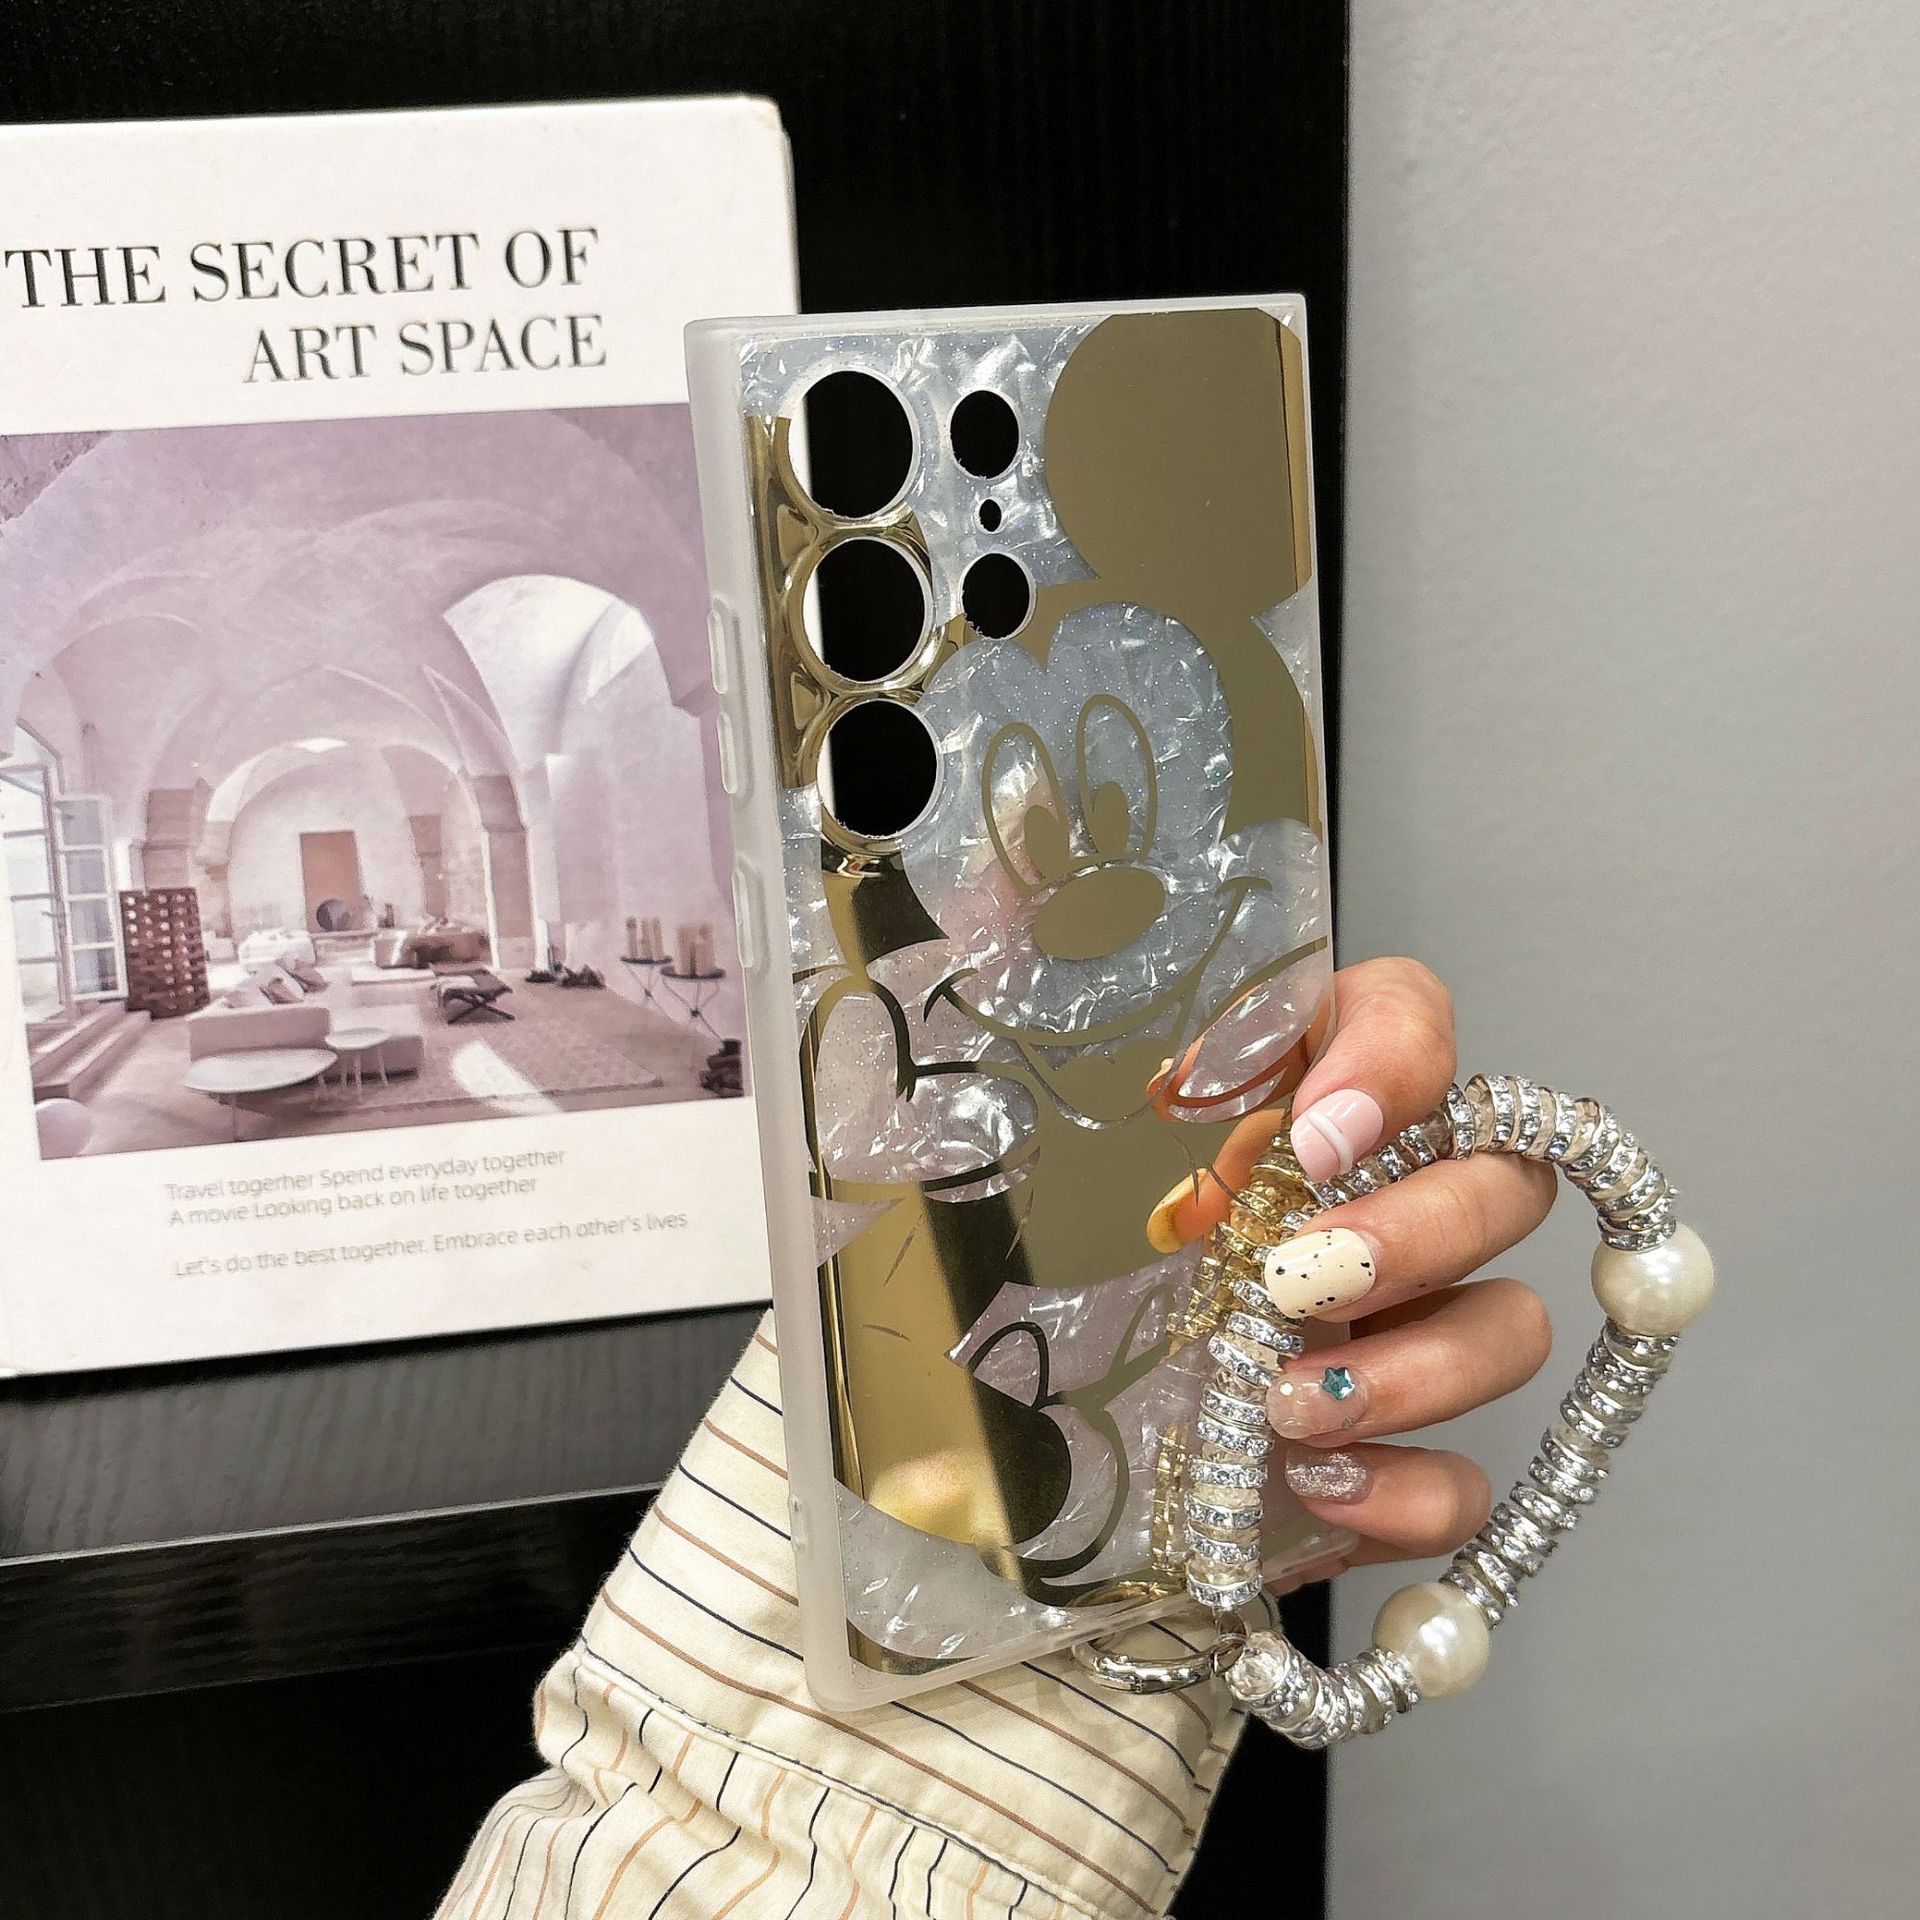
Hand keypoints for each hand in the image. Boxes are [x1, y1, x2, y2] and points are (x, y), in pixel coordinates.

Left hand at [1151, 957, 1554, 1571]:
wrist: (1091, 1376)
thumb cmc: (1122, 1227)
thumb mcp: (1130, 1146)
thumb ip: (1174, 1096)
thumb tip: (1187, 1086)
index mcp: (1333, 1093)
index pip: (1411, 1014)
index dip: (1392, 1066)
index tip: (1316, 1135)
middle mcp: (1410, 1195)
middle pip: (1508, 1184)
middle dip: (1419, 1235)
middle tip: (1303, 1278)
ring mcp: (1424, 1327)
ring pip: (1512, 1332)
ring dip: (1417, 1372)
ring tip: (1289, 1401)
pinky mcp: (1407, 1449)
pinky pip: (1468, 1483)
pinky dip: (1409, 1491)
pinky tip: (1319, 1482)